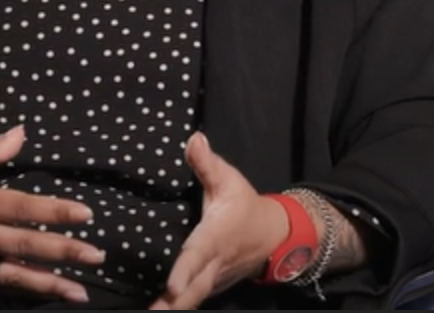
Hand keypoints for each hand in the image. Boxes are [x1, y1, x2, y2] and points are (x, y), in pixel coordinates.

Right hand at [0, 125, 104, 301]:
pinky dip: (19, 291)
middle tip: (96, 256)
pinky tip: (42, 295)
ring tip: (78, 292)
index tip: (86, 215)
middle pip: (23, 247)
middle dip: (63, 253)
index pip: (21, 208)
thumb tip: (23, 132)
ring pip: (12, 276)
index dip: (55, 212)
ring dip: (47, 285)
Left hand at [149, 132, 288, 309]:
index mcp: (216, 236)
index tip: (172, 286)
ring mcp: (214, 280)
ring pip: (194, 299)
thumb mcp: (229, 179)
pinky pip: (194, 299)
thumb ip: (207, 162)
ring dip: (173, 309)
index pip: (198, 254)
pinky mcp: (211, 287)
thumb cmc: (245, 205)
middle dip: (174, 304)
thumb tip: (192, 138)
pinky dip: (178, 307)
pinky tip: (158, 311)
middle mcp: (215, 263)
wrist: (275, 236)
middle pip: (194, 289)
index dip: (185, 270)